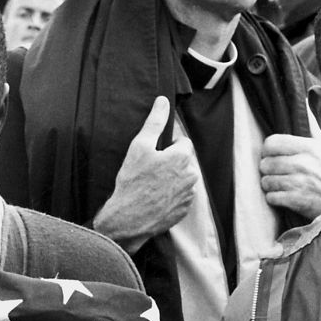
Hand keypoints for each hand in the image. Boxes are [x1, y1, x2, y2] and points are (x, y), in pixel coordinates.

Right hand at [92, 96, 197, 246]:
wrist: (128, 219)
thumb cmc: (132, 181)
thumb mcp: (139, 146)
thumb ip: (154, 122)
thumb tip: (162, 101)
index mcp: (184, 157)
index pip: (182, 142)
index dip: (167, 147)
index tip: (153, 156)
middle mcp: (192, 175)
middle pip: (183, 161)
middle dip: (170, 164)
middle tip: (149, 172)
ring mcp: (189, 195)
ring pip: (182, 179)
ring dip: (171, 180)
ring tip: (151, 187)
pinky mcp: (184, 211)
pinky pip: (180, 197)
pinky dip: (170, 196)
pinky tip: (155, 199)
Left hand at [259, 134, 320, 220]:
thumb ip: (303, 148)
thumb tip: (278, 144)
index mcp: (310, 147)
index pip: (272, 143)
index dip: (268, 152)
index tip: (273, 159)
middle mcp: (304, 162)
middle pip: (266, 163)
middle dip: (268, 172)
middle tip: (277, 176)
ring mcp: (300, 182)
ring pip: (266, 181)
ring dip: (270, 186)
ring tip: (281, 188)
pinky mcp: (298, 200)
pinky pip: (272, 197)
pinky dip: (275, 199)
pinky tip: (284, 198)